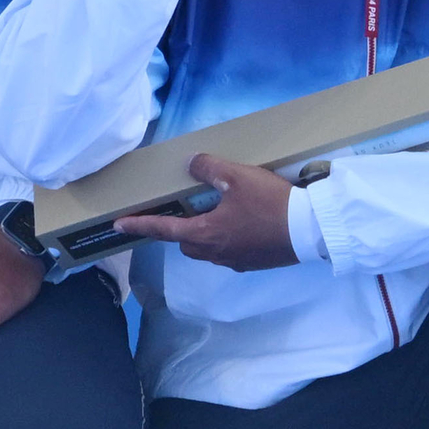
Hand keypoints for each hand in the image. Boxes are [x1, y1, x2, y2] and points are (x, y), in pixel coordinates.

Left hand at [115, 155, 300, 271]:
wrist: (310, 230)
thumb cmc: (269, 203)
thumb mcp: (237, 176)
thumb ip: (209, 168)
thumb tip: (192, 164)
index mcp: (205, 233)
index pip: (162, 230)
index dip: (139, 226)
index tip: (117, 226)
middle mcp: (216, 253)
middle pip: (186, 243)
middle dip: (179, 230)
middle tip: (185, 209)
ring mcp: (236, 262)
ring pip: (208, 249)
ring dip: (204, 234)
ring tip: (217, 213)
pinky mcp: (254, 264)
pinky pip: (229, 252)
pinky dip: (227, 239)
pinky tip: (243, 224)